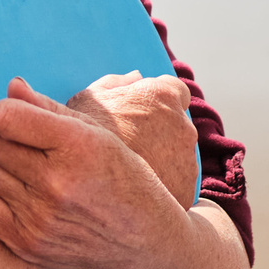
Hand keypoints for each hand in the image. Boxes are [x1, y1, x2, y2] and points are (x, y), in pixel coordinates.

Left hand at [0, 77, 191, 268]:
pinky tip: (12, 188)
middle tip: (21, 144)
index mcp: (78, 146)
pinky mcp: (28, 243)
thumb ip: (51, 108)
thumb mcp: (98, 135)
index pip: (8, 118)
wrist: (143, 239)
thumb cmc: (120, 176)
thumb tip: (11, 86)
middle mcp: (58, 182)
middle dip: (2, 137)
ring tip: (24, 167)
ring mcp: (41, 218)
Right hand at [59, 70, 197, 201]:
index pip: (176, 90)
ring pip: (178, 157)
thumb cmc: (82, 134)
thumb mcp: (90, 97)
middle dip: (160, 133)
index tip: (144, 112)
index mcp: (163, 96)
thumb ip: (117, 83)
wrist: (82, 181)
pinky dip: (161, 186)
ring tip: (129, 174)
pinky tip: (135, 192)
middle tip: (131, 145)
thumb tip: (136, 77)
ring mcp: (187, 161)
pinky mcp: (184, 190)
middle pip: (177, 126)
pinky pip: (176, 184)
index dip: (159, 101)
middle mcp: (183, 126)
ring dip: (161, 161)